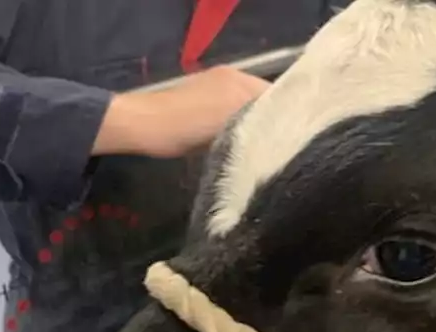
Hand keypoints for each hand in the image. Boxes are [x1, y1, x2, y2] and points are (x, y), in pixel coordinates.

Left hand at [93, 65, 271, 157]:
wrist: (143, 127)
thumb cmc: (185, 125)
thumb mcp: (229, 124)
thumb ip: (258, 121)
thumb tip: (281, 132)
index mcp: (240, 78)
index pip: (277, 95)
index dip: (287, 117)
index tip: (292, 141)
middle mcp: (230, 79)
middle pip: (262, 103)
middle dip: (269, 124)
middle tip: (277, 150)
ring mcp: (214, 91)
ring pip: (246, 112)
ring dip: (251, 129)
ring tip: (259, 151)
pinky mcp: (202, 106)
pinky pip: (230, 116)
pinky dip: (235, 129)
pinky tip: (236, 146)